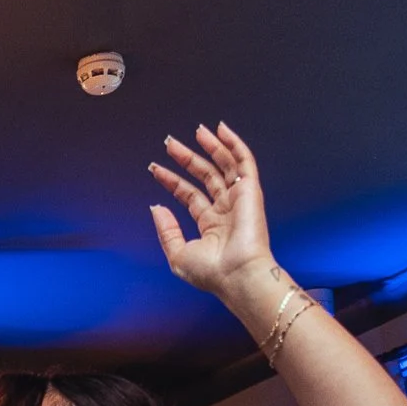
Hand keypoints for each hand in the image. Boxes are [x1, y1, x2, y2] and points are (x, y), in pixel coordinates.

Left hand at [146, 123, 272, 298]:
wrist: (238, 275)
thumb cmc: (211, 273)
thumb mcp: (178, 254)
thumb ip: (166, 230)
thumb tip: (156, 207)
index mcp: (210, 226)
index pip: (189, 195)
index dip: (172, 181)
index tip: (155, 169)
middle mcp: (226, 210)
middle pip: (205, 176)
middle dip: (187, 159)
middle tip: (170, 143)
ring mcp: (239, 200)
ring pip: (224, 165)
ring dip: (211, 146)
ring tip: (196, 131)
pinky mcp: (251, 191)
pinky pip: (243, 162)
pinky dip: (234, 145)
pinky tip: (221, 131)